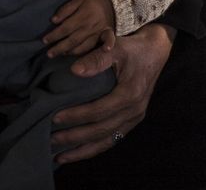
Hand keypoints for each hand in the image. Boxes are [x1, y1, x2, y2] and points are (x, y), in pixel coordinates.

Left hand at [43, 0, 115, 56]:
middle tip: (49, 54)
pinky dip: (89, 52)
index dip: (54, 35)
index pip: (65, 28)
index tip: (44, 40)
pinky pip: (96, 46)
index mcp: (82, 16)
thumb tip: (53, 20)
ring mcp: (97, 33)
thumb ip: (66, 9)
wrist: (113, 1)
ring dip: (70, 52)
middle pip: (72, 40)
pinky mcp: (104, 36)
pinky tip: (82, 56)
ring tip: (61, 54)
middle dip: (59, 48)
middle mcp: (89, 27)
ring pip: (82, 46)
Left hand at [50, 22, 174, 163]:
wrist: (155, 51)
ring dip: (83, 150)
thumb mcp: (116, 47)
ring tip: (60, 157)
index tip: (55, 117)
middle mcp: (134, 111)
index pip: (99, 111)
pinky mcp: (132, 120)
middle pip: (101, 130)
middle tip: (51, 139)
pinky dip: (95, 148)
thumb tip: (74, 71)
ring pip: (107, 140)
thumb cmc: (132, 48)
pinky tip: (78, 152)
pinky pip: (113, 139)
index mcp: (130, 94)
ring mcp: (134, 118)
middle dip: (74, 137)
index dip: (76, 116)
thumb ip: (97, 59)